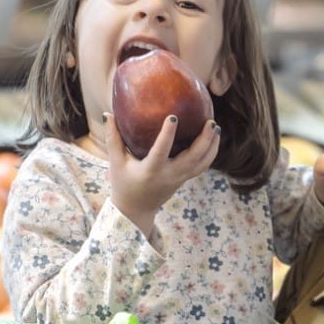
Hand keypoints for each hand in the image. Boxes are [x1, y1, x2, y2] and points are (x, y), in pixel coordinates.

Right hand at [104, 111, 219, 238]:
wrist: (136, 210)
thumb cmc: (123, 183)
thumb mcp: (115, 163)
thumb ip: (112, 138)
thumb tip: (108, 113)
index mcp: (151, 170)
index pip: (161, 151)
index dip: (168, 134)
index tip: (174, 116)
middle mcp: (169, 175)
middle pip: (193, 158)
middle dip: (204, 140)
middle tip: (210, 121)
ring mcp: (179, 179)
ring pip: (202, 164)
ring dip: (212, 146)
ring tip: (215, 127)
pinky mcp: (184, 180)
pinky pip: (202, 167)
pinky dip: (210, 153)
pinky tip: (213, 138)